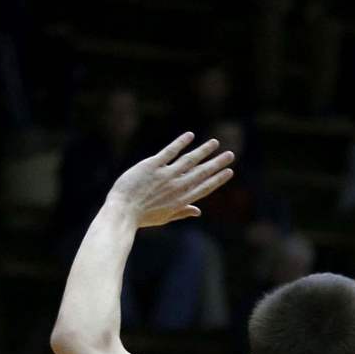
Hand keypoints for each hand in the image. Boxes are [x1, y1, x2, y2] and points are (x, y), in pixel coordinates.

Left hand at [107, 132, 234, 228]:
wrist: (123, 211)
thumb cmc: (142, 216)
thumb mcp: (165, 218)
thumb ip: (182, 212)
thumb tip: (198, 211)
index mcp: (182, 200)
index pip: (205, 187)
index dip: (218, 179)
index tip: (229, 171)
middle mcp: (177, 187)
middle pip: (202, 173)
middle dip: (217, 163)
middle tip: (230, 154)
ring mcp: (166, 175)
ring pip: (189, 160)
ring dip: (204, 150)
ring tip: (215, 142)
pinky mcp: (152, 166)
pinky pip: (169, 152)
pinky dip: (180, 143)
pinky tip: (190, 135)